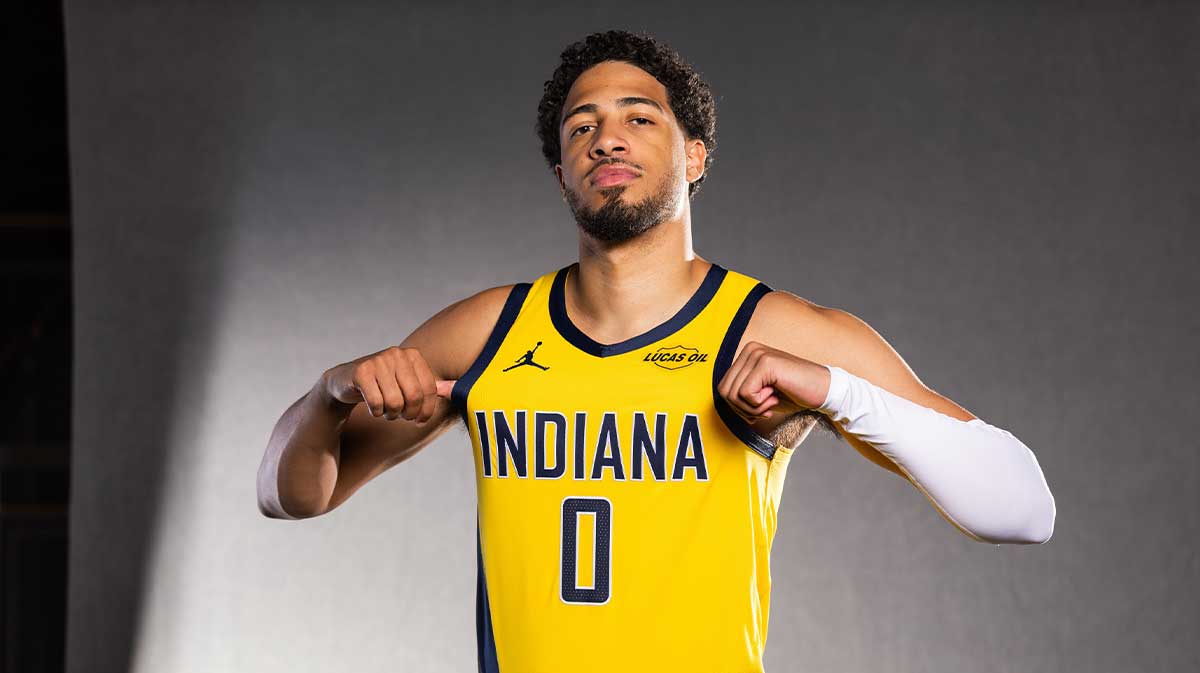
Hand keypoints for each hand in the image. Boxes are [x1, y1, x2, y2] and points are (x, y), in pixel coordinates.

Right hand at [322, 346, 456, 422]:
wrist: (345, 381)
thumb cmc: (383, 385)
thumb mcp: (407, 383)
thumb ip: (430, 387)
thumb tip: (455, 388)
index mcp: (413, 355)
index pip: (430, 389)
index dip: (427, 411)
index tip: (420, 420)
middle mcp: (397, 354)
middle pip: (414, 397)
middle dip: (409, 414)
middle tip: (401, 417)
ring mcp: (378, 361)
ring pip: (395, 402)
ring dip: (391, 415)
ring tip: (386, 411)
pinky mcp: (361, 372)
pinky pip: (377, 404)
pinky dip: (376, 412)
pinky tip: (372, 407)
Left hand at [716, 341, 830, 423]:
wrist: (823, 391)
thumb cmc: (794, 394)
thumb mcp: (760, 394)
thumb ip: (740, 393)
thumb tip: (722, 401)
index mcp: (746, 354)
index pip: (723, 387)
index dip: (738, 406)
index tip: (759, 408)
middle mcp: (750, 350)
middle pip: (725, 391)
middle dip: (743, 408)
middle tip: (765, 408)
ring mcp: (757, 354)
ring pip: (733, 394)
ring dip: (752, 408)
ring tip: (771, 402)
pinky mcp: (765, 363)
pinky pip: (746, 394)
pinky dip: (759, 405)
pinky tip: (775, 397)